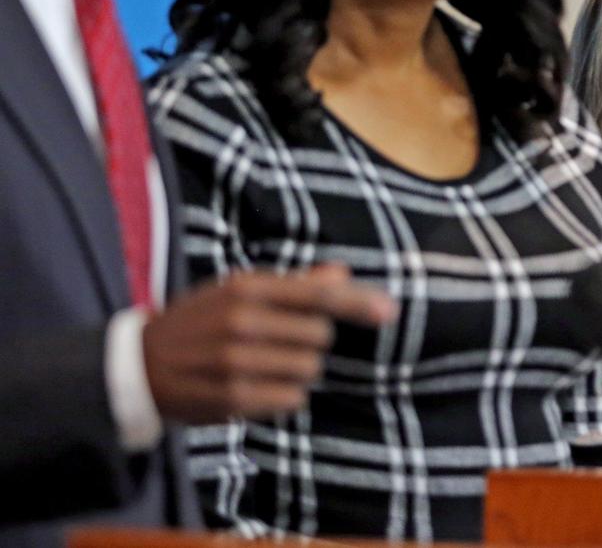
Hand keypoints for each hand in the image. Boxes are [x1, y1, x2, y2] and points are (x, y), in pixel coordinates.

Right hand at [142, 264, 394, 423]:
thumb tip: (342, 274)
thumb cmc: (201, 320)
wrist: (139, 365)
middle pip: (321, 336)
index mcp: (247, 287)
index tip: (389, 311)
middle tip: (278, 339)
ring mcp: (237, 363)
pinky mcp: (233, 399)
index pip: (318, 295)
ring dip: (298, 369)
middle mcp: (243, 321)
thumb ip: (294, 284)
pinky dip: (284, 395)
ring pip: (309, 369)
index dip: (358, 303)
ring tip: (264, 363)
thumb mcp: (239, 289)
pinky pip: (292, 400)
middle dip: (310, 340)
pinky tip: (257, 385)